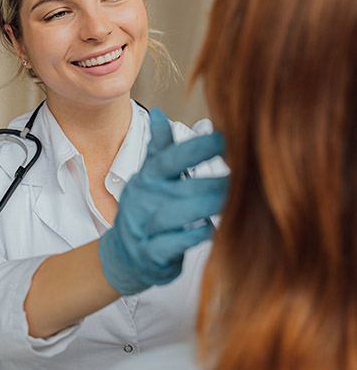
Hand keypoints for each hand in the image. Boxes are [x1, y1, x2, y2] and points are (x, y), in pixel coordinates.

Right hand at [98, 107, 227, 294]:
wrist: (125, 256)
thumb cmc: (146, 213)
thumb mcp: (149, 179)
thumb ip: (159, 148)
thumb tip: (159, 113)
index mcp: (147, 180)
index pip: (168, 159)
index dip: (195, 148)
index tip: (224, 138)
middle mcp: (143, 202)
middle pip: (178, 187)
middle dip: (212, 182)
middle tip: (244, 176)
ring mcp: (143, 229)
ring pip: (173, 216)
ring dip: (204, 207)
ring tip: (232, 201)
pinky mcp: (149, 255)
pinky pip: (170, 245)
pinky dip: (191, 237)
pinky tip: (212, 230)